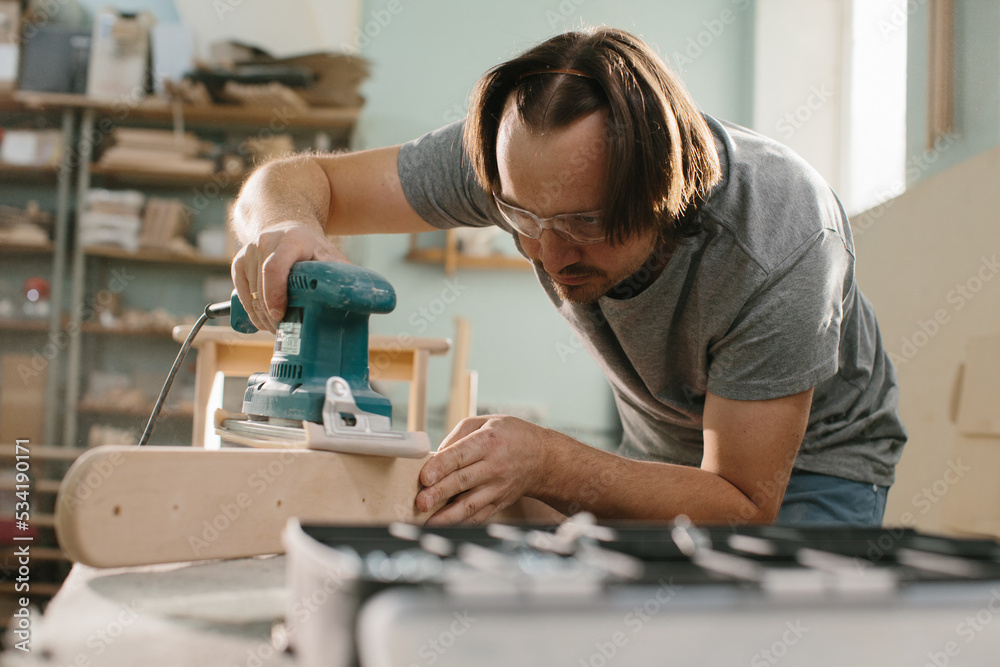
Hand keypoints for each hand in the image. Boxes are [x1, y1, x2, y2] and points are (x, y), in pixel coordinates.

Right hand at [231, 222, 347, 331]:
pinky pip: (240, 291)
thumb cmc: (311, 246)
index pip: (275, 267)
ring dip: (260, 316)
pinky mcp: (238, 262)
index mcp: (291, 241)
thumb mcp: (329, 255)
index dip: (275, 293)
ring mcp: (249, 251)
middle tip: (283, 331)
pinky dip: (250, 310)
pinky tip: (262, 321)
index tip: (280, 315)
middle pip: (261, 285)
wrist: (286, 226)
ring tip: (276, 329)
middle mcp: (265, 243)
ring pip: (249, 292)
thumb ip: (342, 273)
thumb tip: (360, 297)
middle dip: (269, 314)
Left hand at [416, 415, 552, 525]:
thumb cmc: (512, 436)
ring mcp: (498, 487)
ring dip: (448, 515)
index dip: (441, 466)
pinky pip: (480, 515)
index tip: (424, 477)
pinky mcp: (500, 502)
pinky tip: (446, 527)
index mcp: (488, 442)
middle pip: (462, 481)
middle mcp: (494, 466)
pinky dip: (463, 523)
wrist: (543, 458)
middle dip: (439, 493)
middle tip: (421, 502)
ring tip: (429, 521)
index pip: (461, 455)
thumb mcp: (486, 422)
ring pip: (471, 504)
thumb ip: (458, 434)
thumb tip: (436, 455)